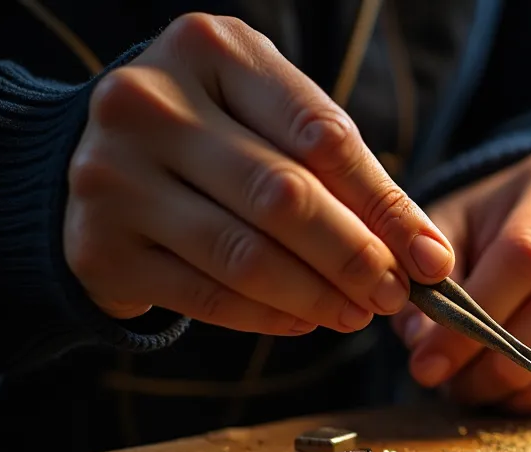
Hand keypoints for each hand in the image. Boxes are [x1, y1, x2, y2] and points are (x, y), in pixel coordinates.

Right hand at [64, 14, 454, 335]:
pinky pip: (205, 295)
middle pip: (283, 196)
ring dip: (318, 295)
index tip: (431, 260)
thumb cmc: (218, 136)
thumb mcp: (275, 122)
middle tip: (395, 293)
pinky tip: (306, 321)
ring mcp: (112, 176)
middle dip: (355, 256)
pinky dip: (268, 317)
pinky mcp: (99, 248)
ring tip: (359, 313)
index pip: (322, 137)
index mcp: (210, 51)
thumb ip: (345, 174)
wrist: (100, 157)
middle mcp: (149, 103)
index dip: (387, 207)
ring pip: (244, 254)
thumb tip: (427, 257)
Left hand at [390, 141, 530, 412]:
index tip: (429, 361)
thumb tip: (424, 347)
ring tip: (478, 391)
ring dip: (525, 385)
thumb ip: (432, 275)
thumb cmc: (502, 221)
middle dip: (504, 355)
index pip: (528, 251)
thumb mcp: (459, 223)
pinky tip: (513, 391)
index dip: (478, 313)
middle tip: (455, 386)